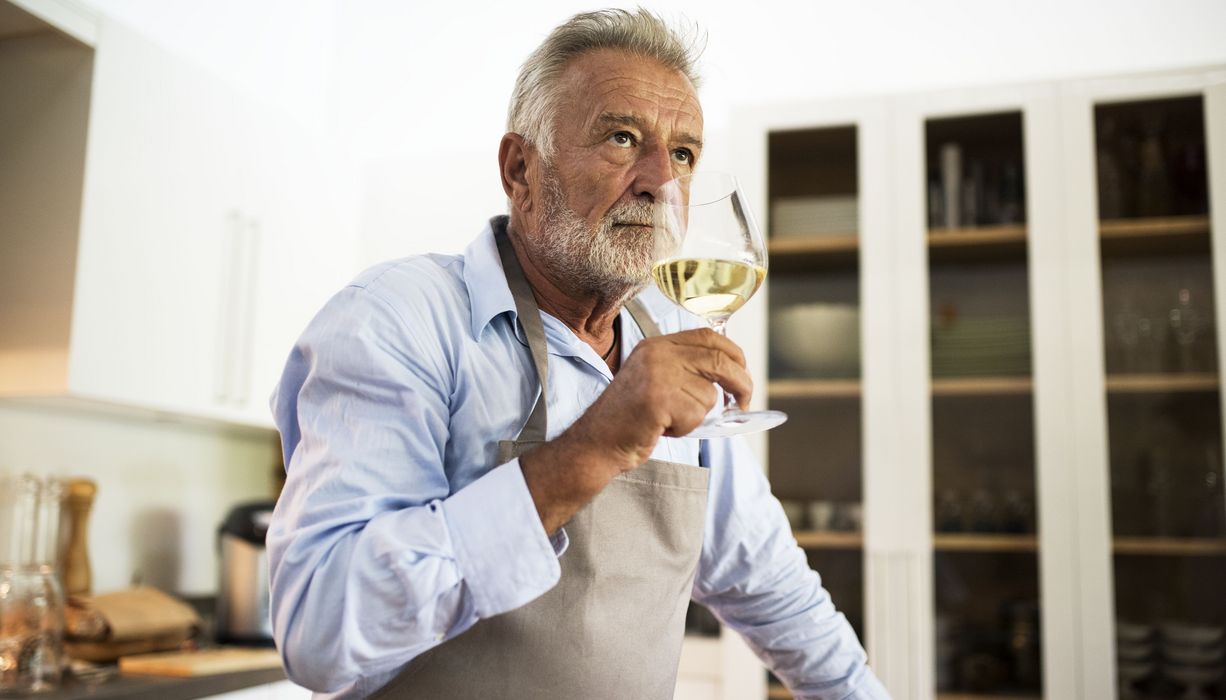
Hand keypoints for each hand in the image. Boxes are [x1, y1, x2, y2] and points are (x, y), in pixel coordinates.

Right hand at [519, 328, 750, 532]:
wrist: (598, 441)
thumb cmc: (630, 417)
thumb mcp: (655, 379)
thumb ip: (684, 367)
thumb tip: (731, 372)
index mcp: (657, 345)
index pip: (708, 336)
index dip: (733, 353)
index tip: (742, 372)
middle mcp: (657, 354)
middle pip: (719, 360)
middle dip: (741, 383)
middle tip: (744, 402)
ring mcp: (657, 375)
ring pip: (709, 394)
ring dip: (697, 415)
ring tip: (668, 418)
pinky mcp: (658, 399)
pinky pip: (696, 414)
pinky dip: (686, 428)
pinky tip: (662, 427)